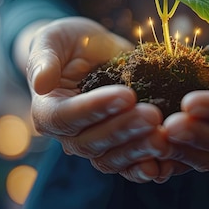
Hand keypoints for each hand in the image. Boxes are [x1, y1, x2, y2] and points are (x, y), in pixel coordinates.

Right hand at [27, 17, 168, 182]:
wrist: (91, 52)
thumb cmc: (68, 43)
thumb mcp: (52, 40)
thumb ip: (44, 59)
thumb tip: (40, 82)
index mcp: (48, 111)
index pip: (67, 117)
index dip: (96, 109)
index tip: (127, 95)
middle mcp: (69, 135)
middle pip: (92, 143)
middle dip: (124, 130)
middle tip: (153, 115)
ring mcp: (95, 143)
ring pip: (112, 159)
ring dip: (139, 150)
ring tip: (164, 137)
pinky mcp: (119, 146)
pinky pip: (130, 166)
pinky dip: (148, 168)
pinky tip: (167, 163)